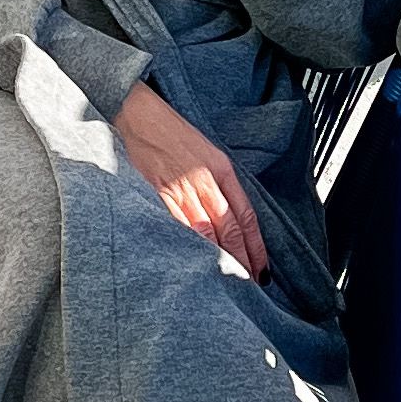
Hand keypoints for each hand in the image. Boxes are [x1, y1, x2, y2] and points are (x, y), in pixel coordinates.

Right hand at [114, 83, 269, 280]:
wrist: (137, 115)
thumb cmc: (172, 133)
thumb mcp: (207, 151)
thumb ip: (220, 183)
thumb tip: (232, 219)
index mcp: (221, 169)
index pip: (245, 216)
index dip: (255, 246)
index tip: (262, 269)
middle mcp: (204, 181)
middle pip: (229, 230)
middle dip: (241, 260)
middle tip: (249, 286)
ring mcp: (179, 189)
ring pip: (205, 234)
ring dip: (218, 261)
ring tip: (227, 284)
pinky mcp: (156, 194)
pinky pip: (176, 228)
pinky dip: (188, 248)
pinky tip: (193, 265)